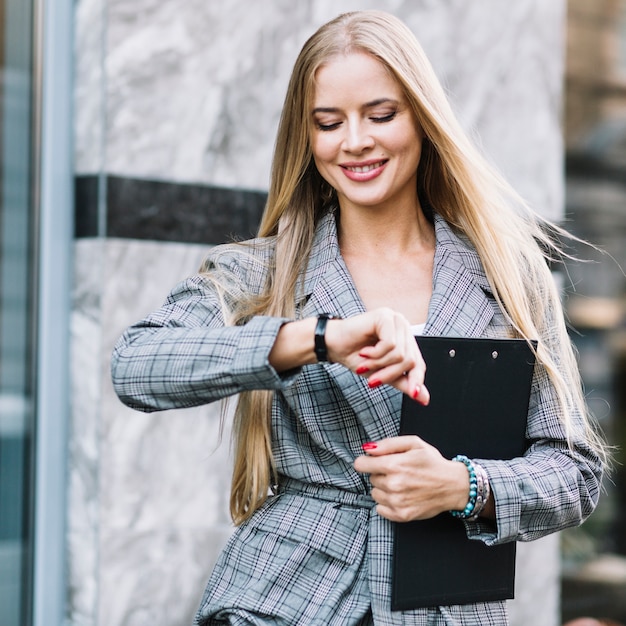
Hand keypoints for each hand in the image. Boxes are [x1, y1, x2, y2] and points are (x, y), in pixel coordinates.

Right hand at [325, 308, 429, 403]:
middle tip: (371, 381)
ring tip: (365, 364)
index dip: (416, 380)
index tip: (413, 395)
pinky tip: (364, 351)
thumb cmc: (356, 356)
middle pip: (410, 360)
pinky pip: (390, 344)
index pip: (419, 363)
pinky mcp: (385, 316)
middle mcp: (403, 327)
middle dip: (388, 374)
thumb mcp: (382, 373)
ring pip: (400, 354)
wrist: (333, 345)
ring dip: (379, 364)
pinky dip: (375, 354)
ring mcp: (395, 320)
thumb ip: (403, 382)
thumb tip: (424, 398)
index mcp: (405, 339)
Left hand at [353, 436, 469, 521]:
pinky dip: (387, 503)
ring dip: (384, 489)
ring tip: (402, 484)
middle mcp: (394, 485)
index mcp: (394, 465)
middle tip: (399, 472)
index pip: (361, 464)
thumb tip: (368, 449)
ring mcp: (397, 502)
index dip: (367, 461)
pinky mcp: (401, 515)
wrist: (453, 485)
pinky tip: (401, 496)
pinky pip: (380, 509)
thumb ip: (388, 444)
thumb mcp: (413, 444)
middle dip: (381, 474)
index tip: (373, 462)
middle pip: (370, 478)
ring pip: (375, 493)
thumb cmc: (433, 463)